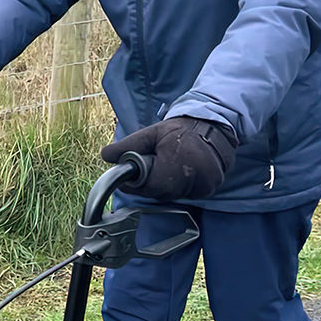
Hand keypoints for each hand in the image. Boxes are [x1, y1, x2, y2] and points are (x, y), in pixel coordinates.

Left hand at [101, 117, 238, 200]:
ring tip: (168, 165)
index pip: (148, 186)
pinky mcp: (211, 188)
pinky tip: (180, 171)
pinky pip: (187, 193)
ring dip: (165, 185)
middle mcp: (193, 179)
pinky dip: (179, 186)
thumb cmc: (180, 129)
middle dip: (150, 183)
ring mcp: (204, 185)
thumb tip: (106, 155)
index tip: (131, 176)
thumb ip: (128, 146)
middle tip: (153, 165)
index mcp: (176, 165)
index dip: (135, 183)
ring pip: (173, 195)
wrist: (214, 125)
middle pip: (160, 193)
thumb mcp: (151, 134)